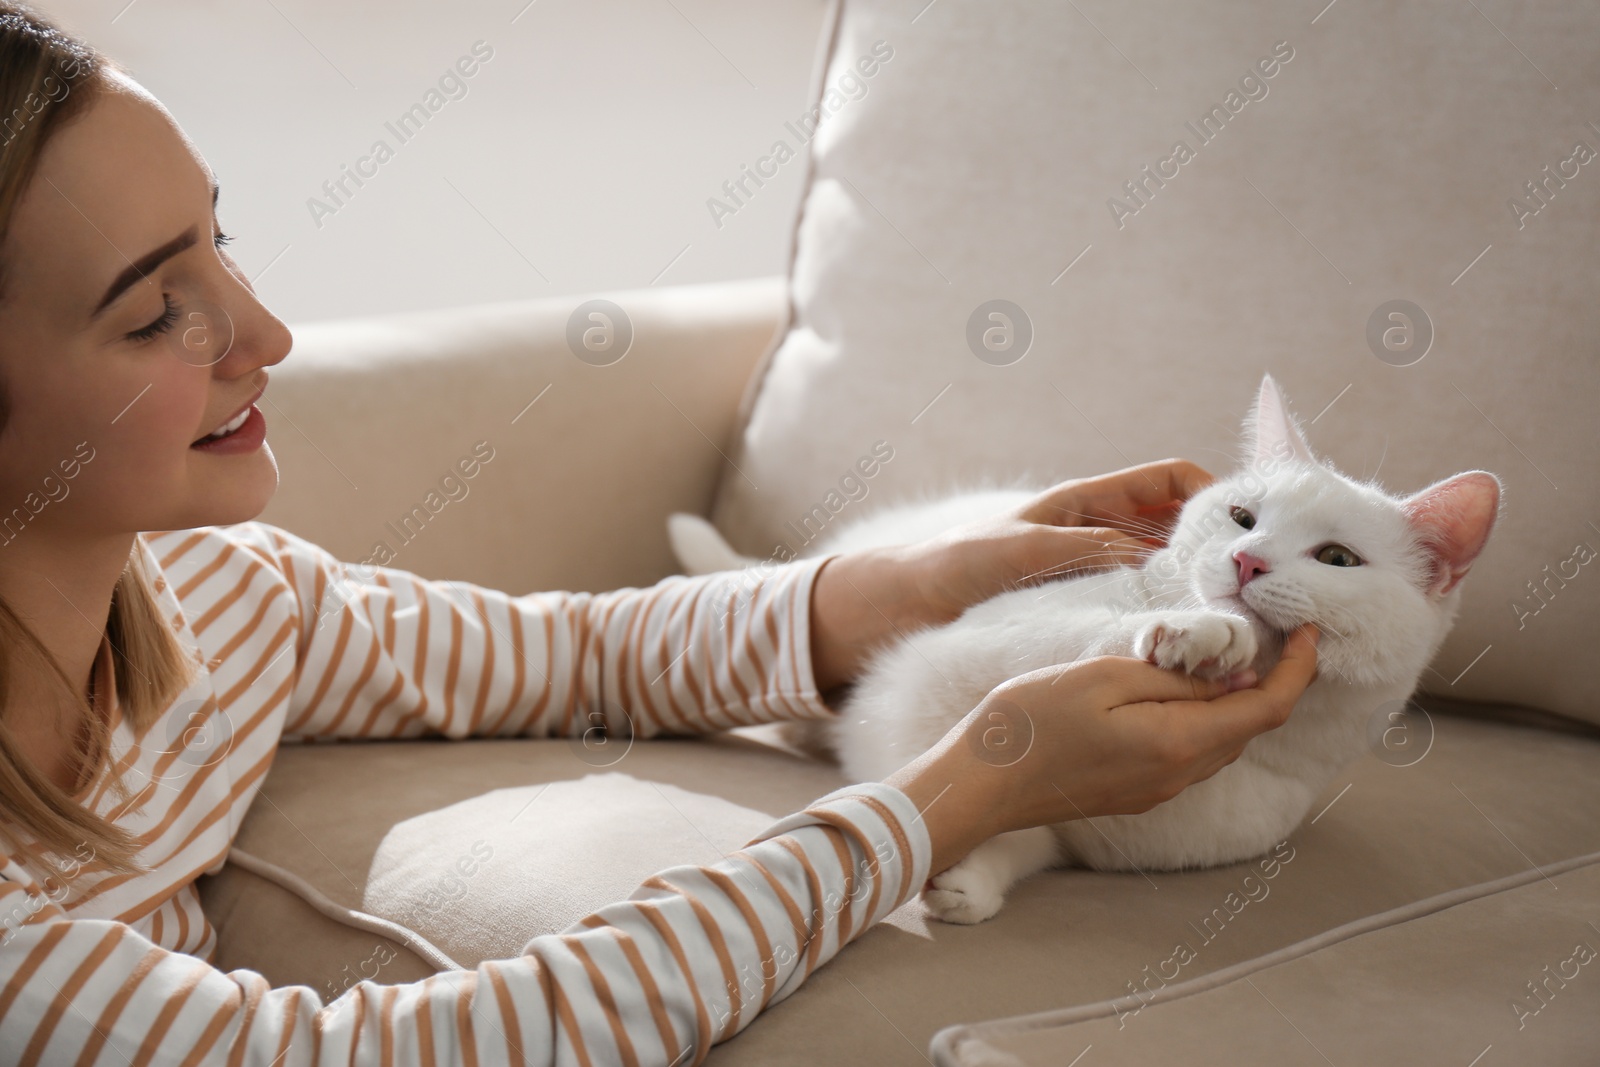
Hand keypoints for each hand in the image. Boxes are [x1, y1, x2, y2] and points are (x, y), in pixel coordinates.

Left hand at [808, 458, 1214, 692]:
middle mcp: (1098, 534)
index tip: (1243, 529)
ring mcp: (1092, 574)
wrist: (902, 609)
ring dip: (1192, 590)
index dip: (1211, 493)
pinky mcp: (1080, 611)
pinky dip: (1162, 619)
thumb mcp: (1022, 551)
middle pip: (1178, 529)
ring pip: (1162, 573)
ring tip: (1230, 621)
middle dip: (1215, 547)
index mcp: (1087, 503)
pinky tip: (1181, 646)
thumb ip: (1084, 548)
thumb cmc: (954, 565)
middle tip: (1251, 586)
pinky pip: (1135, 608)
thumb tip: (1150, 554)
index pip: (1169, 480)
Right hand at [886, 624, 1319, 874]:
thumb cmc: (1030, 723)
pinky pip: (1188, 755)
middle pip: (1248, 727)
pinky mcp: (1134, 794)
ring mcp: (1156, 791)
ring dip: (1232, 702)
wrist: (981, 784)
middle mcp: (1179, 776)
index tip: (1309, 631)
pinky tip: (1172, 691)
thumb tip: (1233, 674)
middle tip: (1266, 631)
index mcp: (1178, 743)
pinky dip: (1200, 720)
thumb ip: (1175, 677)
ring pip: (1220, 742)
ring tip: (1219, 656)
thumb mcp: (1103, 677)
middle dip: (1270, 681)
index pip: (1268, 707)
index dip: (1299, 669)